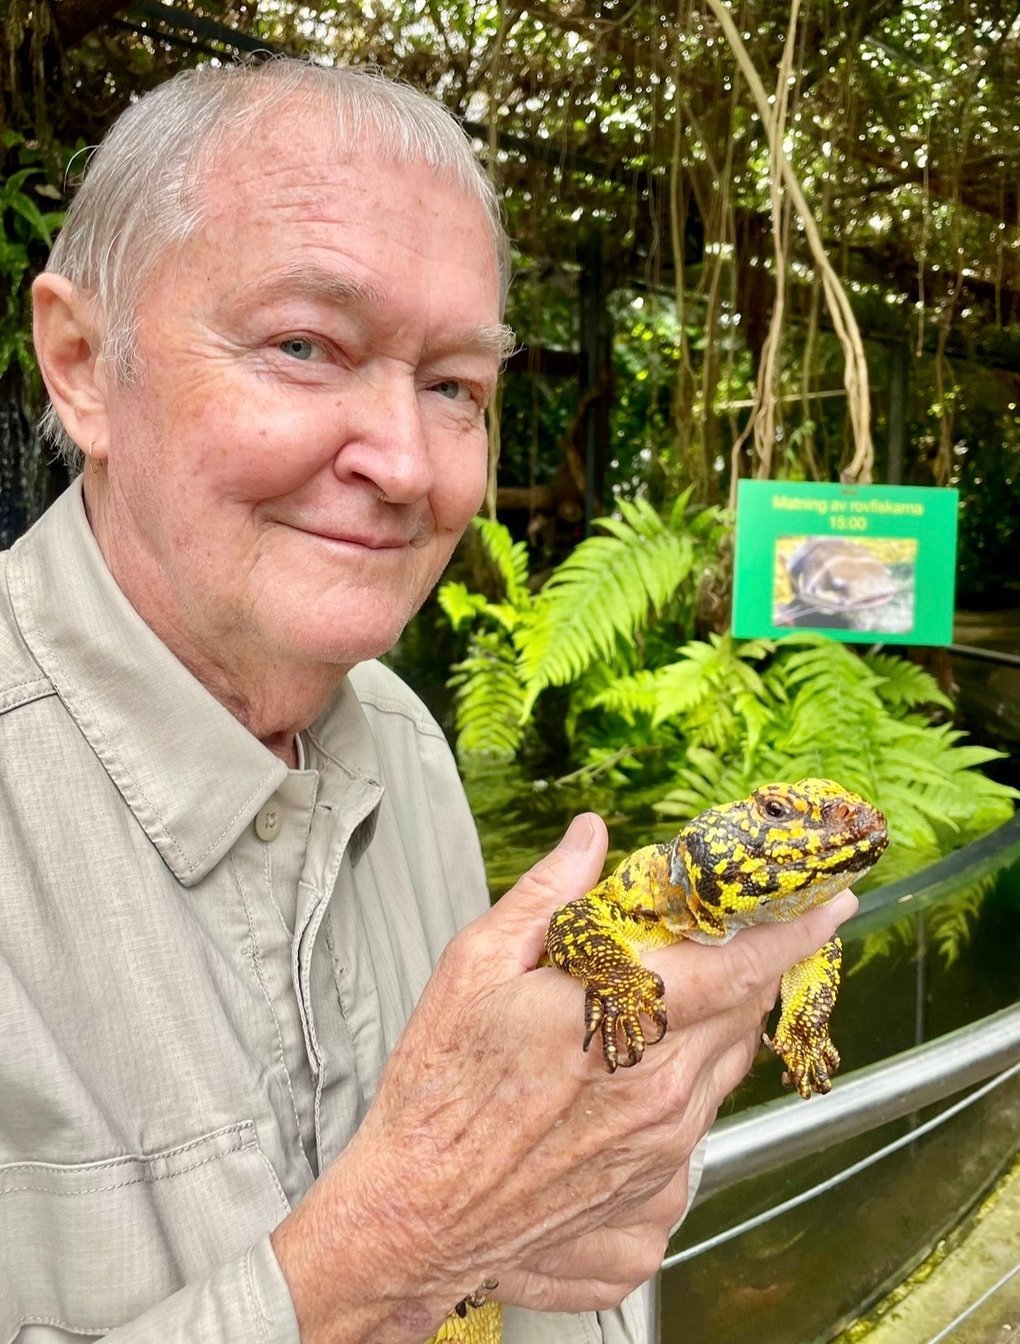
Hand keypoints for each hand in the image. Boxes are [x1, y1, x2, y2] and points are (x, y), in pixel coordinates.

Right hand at [273, 815, 856, 1341]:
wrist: (415, 1221)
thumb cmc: (438, 1097)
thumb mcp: (474, 968)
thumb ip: (546, 896)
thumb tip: (590, 839)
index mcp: (621, 1023)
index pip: (739, 966)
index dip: (794, 932)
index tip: (829, 905)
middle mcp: (659, 1093)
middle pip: (741, 1015)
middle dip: (744, 972)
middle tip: (715, 947)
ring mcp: (662, 1157)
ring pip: (723, 1073)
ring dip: (708, 1032)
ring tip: (645, 1019)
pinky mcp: (654, 1207)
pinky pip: (693, 1136)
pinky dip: (674, 1100)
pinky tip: (616, 1095)